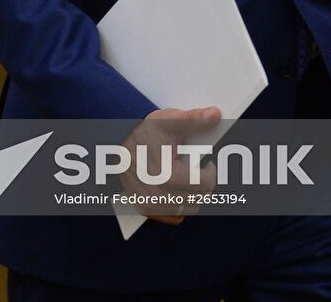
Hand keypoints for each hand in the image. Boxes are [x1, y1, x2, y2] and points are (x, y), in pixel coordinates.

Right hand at [121, 106, 220, 224]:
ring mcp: (151, 204)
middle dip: (203, 183)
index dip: (211, 171)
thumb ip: (194, 119)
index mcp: (168, 175)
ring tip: (187, 176)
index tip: (207, 162)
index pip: (206, 185)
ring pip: (188, 208)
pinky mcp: (144, 208)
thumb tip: (215, 114)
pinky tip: (177, 189)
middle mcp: (159, 195)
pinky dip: (179, 205)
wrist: (115, 141)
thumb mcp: (169, 121)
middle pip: (199, 198)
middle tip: (198, 168)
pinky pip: (173, 216)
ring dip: (193, 195)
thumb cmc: (143, 130)